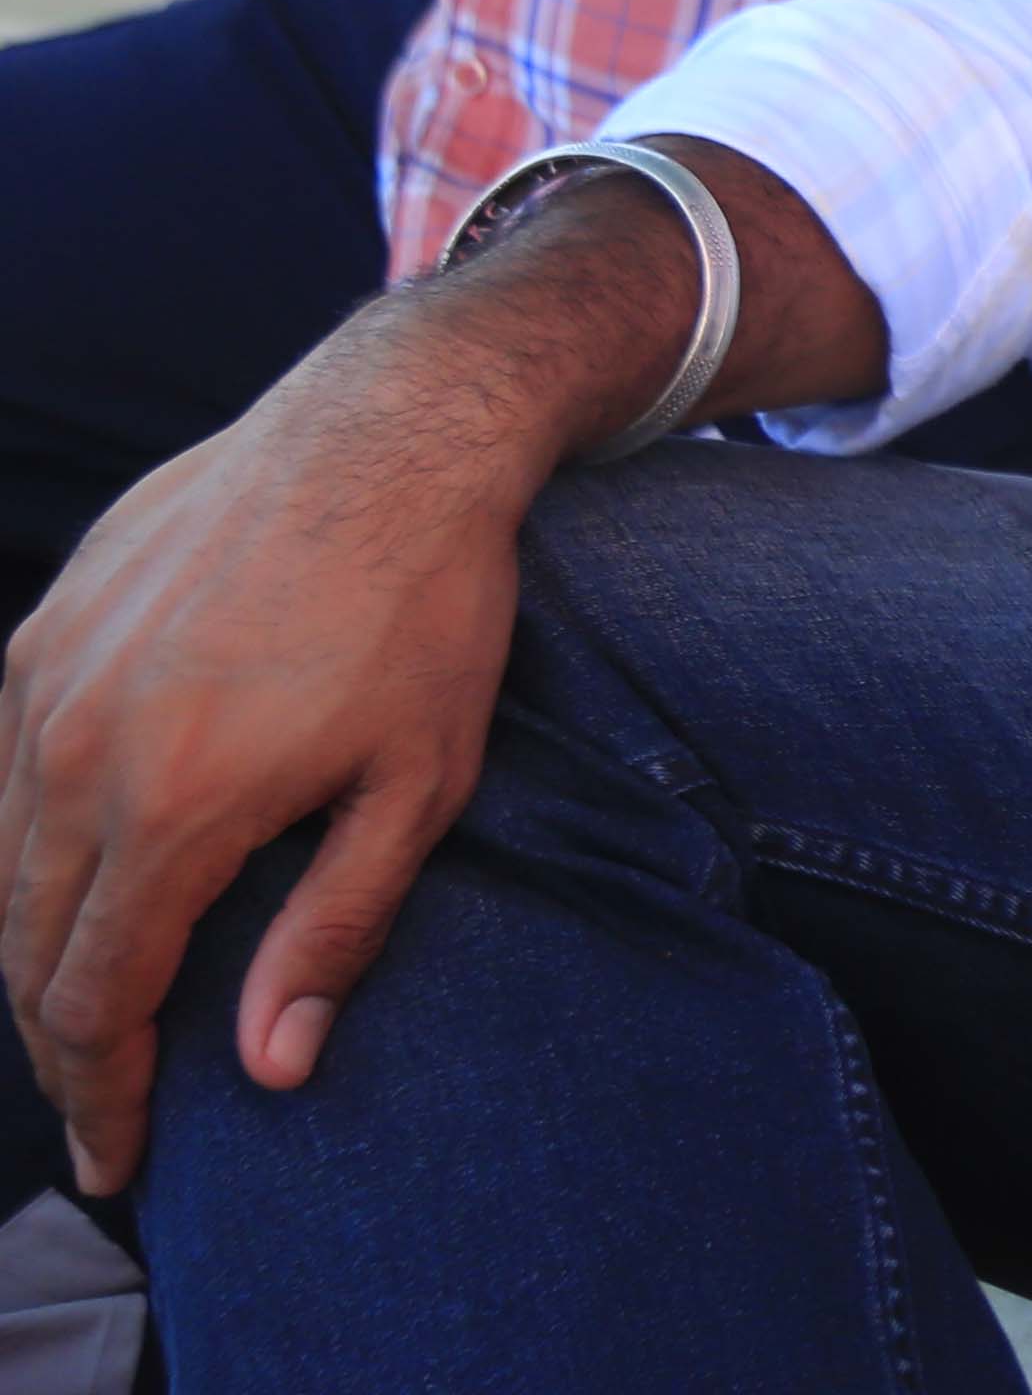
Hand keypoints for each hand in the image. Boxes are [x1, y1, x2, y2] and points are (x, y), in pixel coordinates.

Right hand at [0, 341, 541, 1190]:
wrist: (389, 431)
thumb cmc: (428, 608)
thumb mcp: (420, 782)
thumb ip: (336, 929)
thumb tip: (269, 1068)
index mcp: (169, 807)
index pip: (93, 1001)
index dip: (102, 1098)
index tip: (125, 1162)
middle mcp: (74, 753)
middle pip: (28, 951)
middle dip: (62, 1048)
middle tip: (108, 1113)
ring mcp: (43, 683)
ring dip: (35, 956)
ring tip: (89, 1018)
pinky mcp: (41, 630)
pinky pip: (2, 776)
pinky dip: (25, 854)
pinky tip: (76, 887)